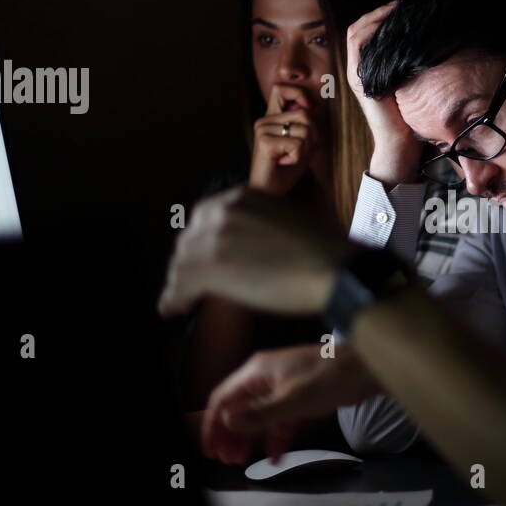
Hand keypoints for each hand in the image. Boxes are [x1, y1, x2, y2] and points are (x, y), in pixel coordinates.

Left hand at [159, 186, 346, 317]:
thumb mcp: (287, 218)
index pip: (205, 219)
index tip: (200, 257)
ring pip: (181, 264)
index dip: (200, 243)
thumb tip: (249, 245)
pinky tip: (172, 310)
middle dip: (187, 263)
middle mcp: (222, 209)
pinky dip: (173, 300)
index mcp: (241, 196)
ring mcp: (213, 236)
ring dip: (179, 284)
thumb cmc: (324, 251)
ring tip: (178, 299)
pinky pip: (179, 286)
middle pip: (189, 240)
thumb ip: (260, 223)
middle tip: (187, 283)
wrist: (333, 268)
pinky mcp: (210, 266)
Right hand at [199, 344, 364, 464]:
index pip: (223, 399)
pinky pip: (280, 420)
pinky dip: (275, 437)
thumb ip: (259, 414)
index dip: (213, 425)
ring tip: (243, 461)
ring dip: (249, 438)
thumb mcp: (293, 400)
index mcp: (257, 372)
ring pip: (258, 416)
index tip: (210, 450)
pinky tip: (274, 457)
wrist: (367, 369)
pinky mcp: (300, 399)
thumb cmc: (329, 378)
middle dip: (230, 434)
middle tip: (227, 460)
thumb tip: (227, 422)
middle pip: (238, 408)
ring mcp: (283, 388)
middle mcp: (265, 378)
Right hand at [247, 86, 323, 195]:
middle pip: (305, 113)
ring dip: (307, 148)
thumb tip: (318, 109)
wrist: (267, 192)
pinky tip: (285, 163)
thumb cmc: (285, 170)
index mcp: (271, 118)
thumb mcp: (303, 145)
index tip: (308, 109)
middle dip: (315, 133)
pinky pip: (298, 144)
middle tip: (302, 150)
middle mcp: (264, 121)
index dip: (299, 94)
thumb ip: (309, 127)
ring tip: (291, 157)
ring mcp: (263, 130)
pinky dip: (299, 157)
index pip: (281, 88)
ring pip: (305, 129)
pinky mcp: (265, 142)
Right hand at [346, 0, 421, 183]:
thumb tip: (431, 39)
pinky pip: (360, 47)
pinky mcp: (361, 81)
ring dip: (378, 15)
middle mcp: (359, 68)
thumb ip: (411, 63)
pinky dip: (372, 32)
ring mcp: (357, 74)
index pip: (370, 29)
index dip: (385, 12)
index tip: (408, 0)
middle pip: (361, 26)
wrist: (401, 146)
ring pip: (358, 32)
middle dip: (383, 9)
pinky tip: (392, 25)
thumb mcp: (412, 83)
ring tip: (400, 6)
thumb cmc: (411, 117)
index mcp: (370, 67)